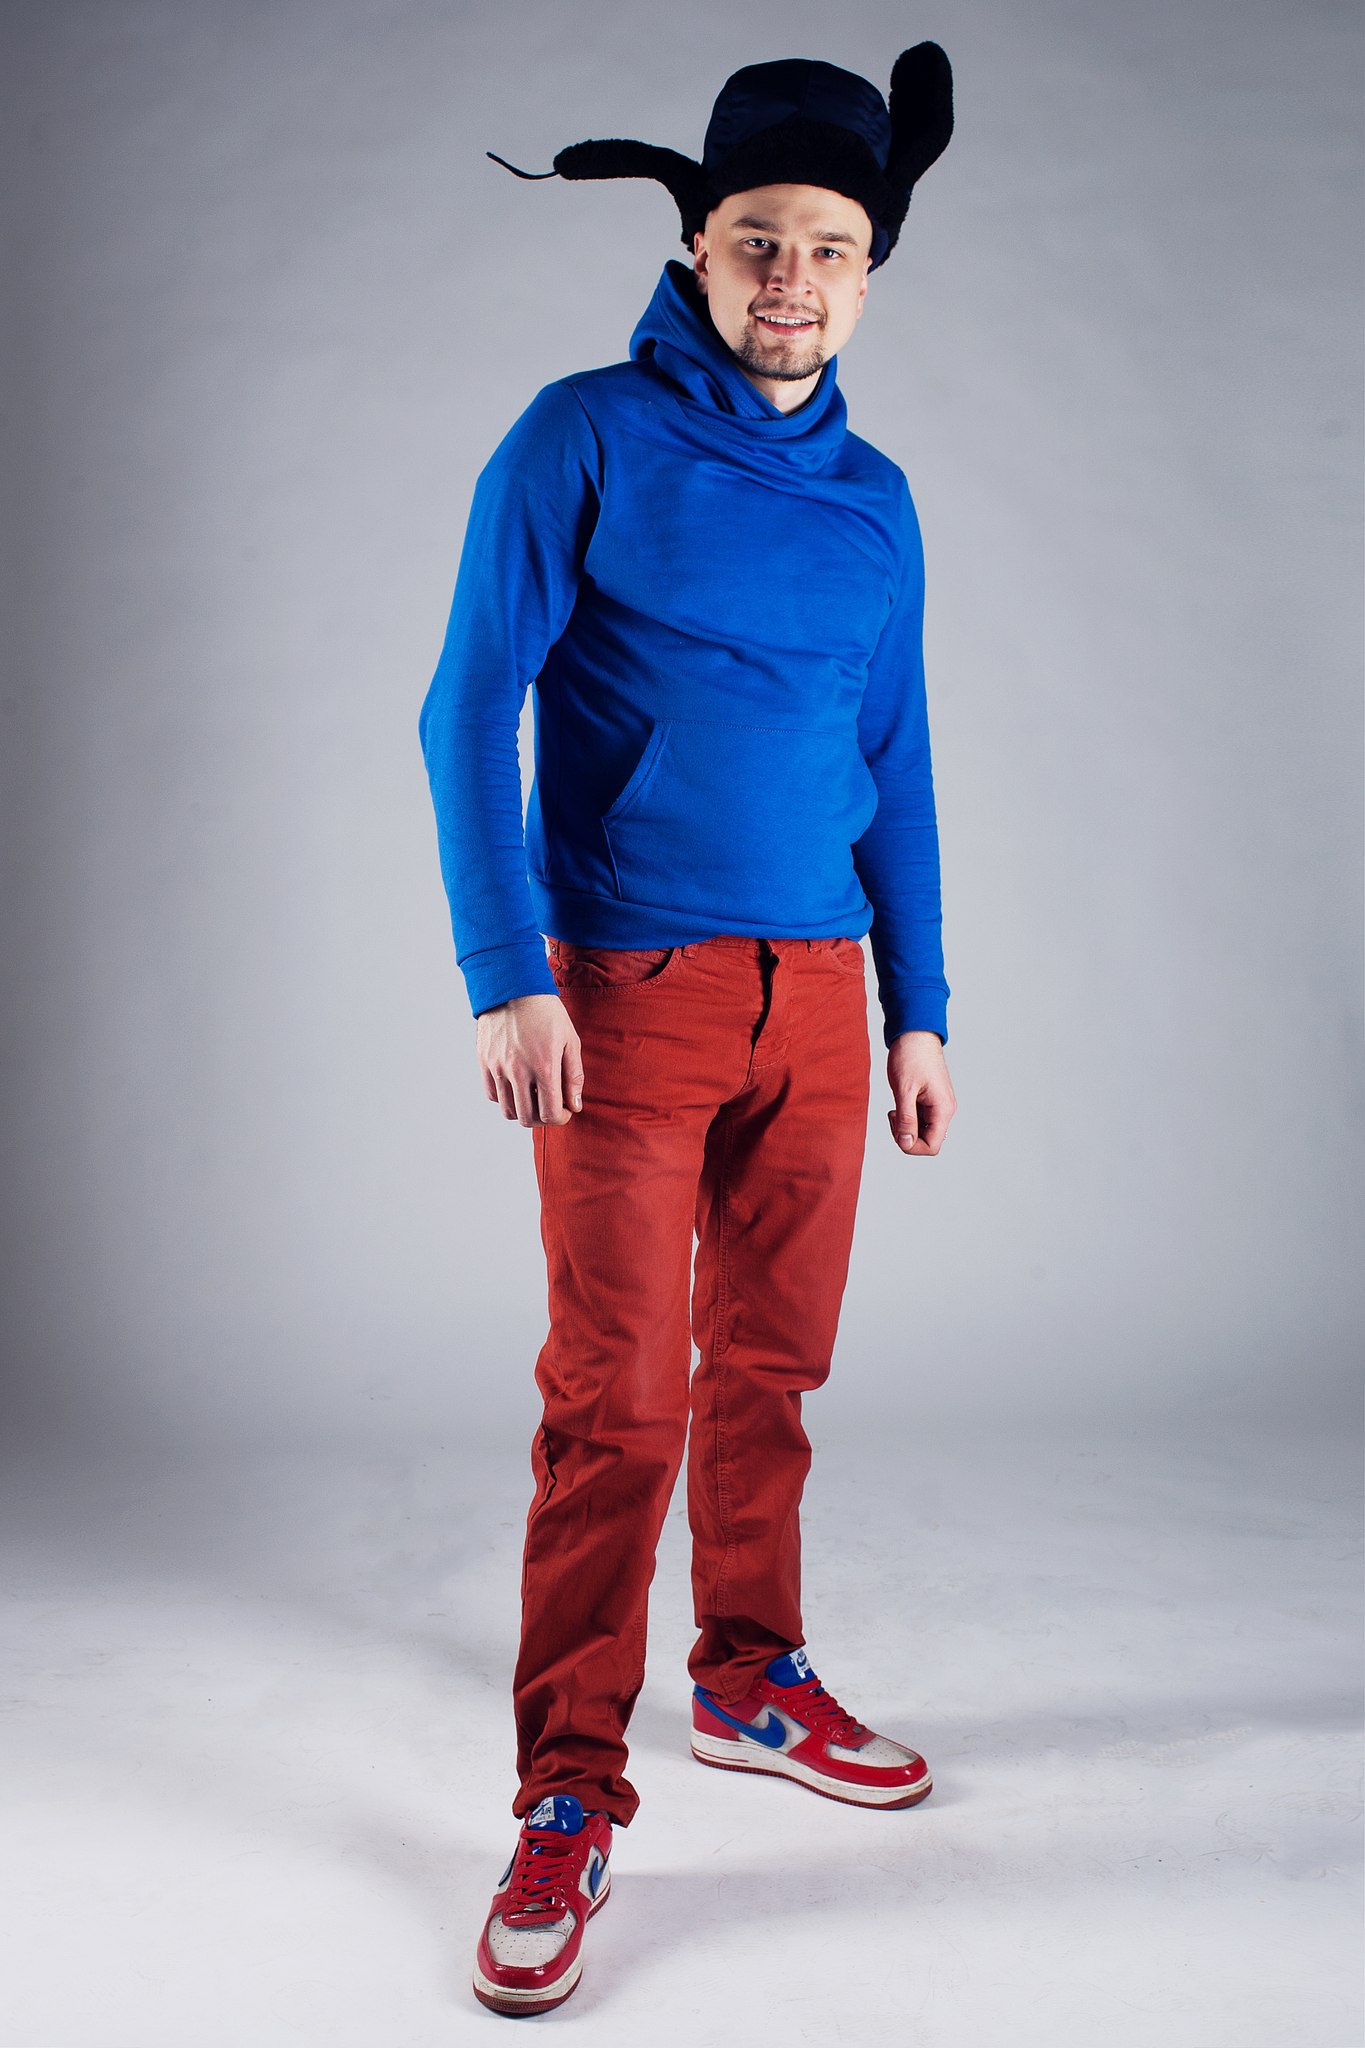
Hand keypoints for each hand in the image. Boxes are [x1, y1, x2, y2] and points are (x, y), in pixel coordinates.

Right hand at [476, 994, 583, 1126]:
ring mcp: (498, 1067)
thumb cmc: (547, 1013)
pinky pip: (492, 1095)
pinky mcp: (484, 1062)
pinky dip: (505, 1098)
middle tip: (550, 1106)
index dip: (561, 1118)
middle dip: (543, 1118)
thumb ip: (574, 1076)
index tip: (565, 1109)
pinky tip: (516, 1086)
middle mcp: (518, 1071)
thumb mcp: (570, 1041)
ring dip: (523, 1111)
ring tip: (533, 1098)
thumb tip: (575, 1105)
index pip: (550, 1114)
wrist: (514, 988)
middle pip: (527, 1118)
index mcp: (544, 1067)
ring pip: (508, 1111)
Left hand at [885, 1030, 955, 1154]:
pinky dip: (908, 1116)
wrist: (915, 1032)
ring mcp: (939, 1105)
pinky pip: (921, 1119)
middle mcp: (945, 1110)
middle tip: (893, 1115)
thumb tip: (906, 1143)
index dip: (911, 1146)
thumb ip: (906, 1119)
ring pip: (923, 1131)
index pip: (931, 1146)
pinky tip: (900, 1103)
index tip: (896, 1127)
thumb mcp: (904, 1089)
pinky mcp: (932, 1100)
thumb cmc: (911, 1055)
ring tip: (896, 1106)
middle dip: (907, 1135)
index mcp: (942, 1109)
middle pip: (928, 1141)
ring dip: (906, 1126)